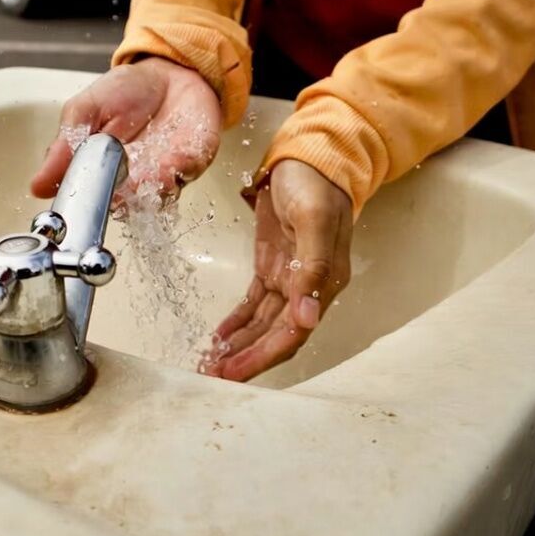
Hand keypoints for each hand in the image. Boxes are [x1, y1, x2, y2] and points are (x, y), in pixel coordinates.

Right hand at [31, 58, 221, 200]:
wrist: (169, 71)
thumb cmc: (123, 92)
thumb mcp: (84, 112)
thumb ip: (64, 148)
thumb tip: (37, 186)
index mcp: (101, 175)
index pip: (90, 201)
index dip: (86, 205)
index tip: (79, 202)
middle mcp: (132, 183)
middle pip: (125, 206)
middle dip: (120, 199)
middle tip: (113, 191)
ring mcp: (163, 176)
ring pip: (155, 197)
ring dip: (149, 189)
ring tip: (141, 177)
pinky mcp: (192, 163)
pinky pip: (185, 173)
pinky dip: (178, 169)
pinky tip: (171, 162)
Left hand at [202, 160, 352, 380]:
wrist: (311, 158)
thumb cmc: (316, 184)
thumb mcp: (313, 220)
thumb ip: (312, 268)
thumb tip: (307, 318)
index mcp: (324, 281)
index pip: (293, 333)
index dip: (263, 356)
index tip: (234, 372)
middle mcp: (308, 287)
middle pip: (275, 336)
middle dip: (246, 359)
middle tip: (213, 377)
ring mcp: (289, 278)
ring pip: (262, 325)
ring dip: (238, 345)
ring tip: (210, 365)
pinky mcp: (273, 267)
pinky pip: (254, 305)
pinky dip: (237, 323)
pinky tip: (219, 338)